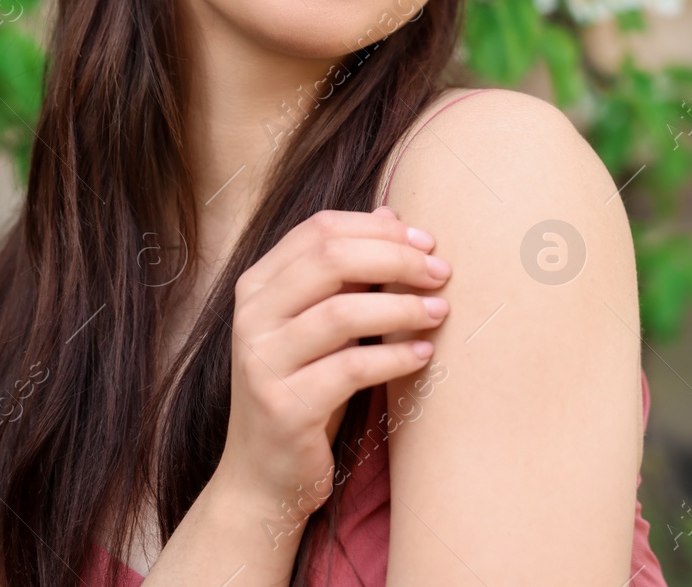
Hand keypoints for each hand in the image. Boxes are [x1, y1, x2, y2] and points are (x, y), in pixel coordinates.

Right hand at [213, 205, 450, 525]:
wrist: (263, 477)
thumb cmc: (303, 390)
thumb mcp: (321, 326)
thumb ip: (345, 274)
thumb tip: (390, 214)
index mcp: (256, 286)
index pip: (318, 230)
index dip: (378, 228)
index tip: (425, 242)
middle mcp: (251, 317)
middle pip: (330, 259)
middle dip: (396, 258)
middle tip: (440, 272)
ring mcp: (262, 362)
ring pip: (342, 312)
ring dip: (402, 306)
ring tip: (440, 311)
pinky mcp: (285, 407)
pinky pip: (351, 369)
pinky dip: (395, 356)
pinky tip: (423, 354)